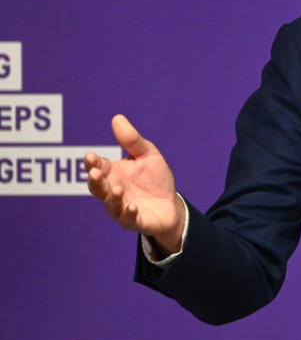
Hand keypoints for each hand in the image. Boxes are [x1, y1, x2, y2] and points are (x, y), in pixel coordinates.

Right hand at [84, 114, 184, 253]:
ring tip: (118, 189)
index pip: (98, 166)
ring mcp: (122, 207)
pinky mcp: (135, 221)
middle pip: (98, 187)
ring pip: (110, 205)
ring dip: (111, 198)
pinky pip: (128, 219)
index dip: (93, 162)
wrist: (171, 204)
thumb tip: (117, 118)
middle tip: (95, 173)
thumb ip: (132, 140)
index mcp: (113, 173)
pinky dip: (128, 213)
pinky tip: (131, 206)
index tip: (91, 156)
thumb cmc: (154, 178)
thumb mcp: (147, 155)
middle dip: (95, 181)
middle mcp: (113, 191)